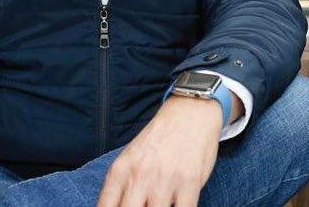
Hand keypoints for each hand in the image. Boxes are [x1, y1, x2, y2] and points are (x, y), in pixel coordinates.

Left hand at [97, 96, 223, 206]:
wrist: (190, 111)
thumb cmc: (160, 137)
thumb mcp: (130, 157)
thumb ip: (121, 185)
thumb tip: (118, 206)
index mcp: (120, 170)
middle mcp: (139, 176)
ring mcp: (165, 180)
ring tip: (163, 205)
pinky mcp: (190, 182)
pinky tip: (178, 205)